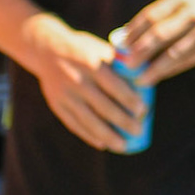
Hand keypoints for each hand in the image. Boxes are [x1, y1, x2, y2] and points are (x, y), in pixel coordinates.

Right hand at [18, 13, 142, 152]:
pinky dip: (89, 135)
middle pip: (103, 106)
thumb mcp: (101, 49)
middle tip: (139, 131)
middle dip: (122, 121)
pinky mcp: (57, 105)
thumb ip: (120, 64)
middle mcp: (77, 81)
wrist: (47, 49)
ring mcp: (65, 95)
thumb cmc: (85, 49)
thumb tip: (147, 80)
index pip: (114, 85)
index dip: (129, 100)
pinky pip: (74, 124)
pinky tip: (102, 144)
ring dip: (107, 135)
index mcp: (92, 64)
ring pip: (88, 120)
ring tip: (123, 146)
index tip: (144, 111)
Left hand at [120, 0, 194, 85]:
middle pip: (158, 34)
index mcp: (180, 0)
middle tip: (126, 64)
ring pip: (172, 53)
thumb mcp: (183, 5)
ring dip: (153, 68)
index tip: (121, 45)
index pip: (150, 15)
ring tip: (140, 78)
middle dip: (139, 51)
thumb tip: (126, 39)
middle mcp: (191, 12)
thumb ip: (159, 19)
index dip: (133, 32)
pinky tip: (158, 76)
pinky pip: (185, 61)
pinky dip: (169, 70)